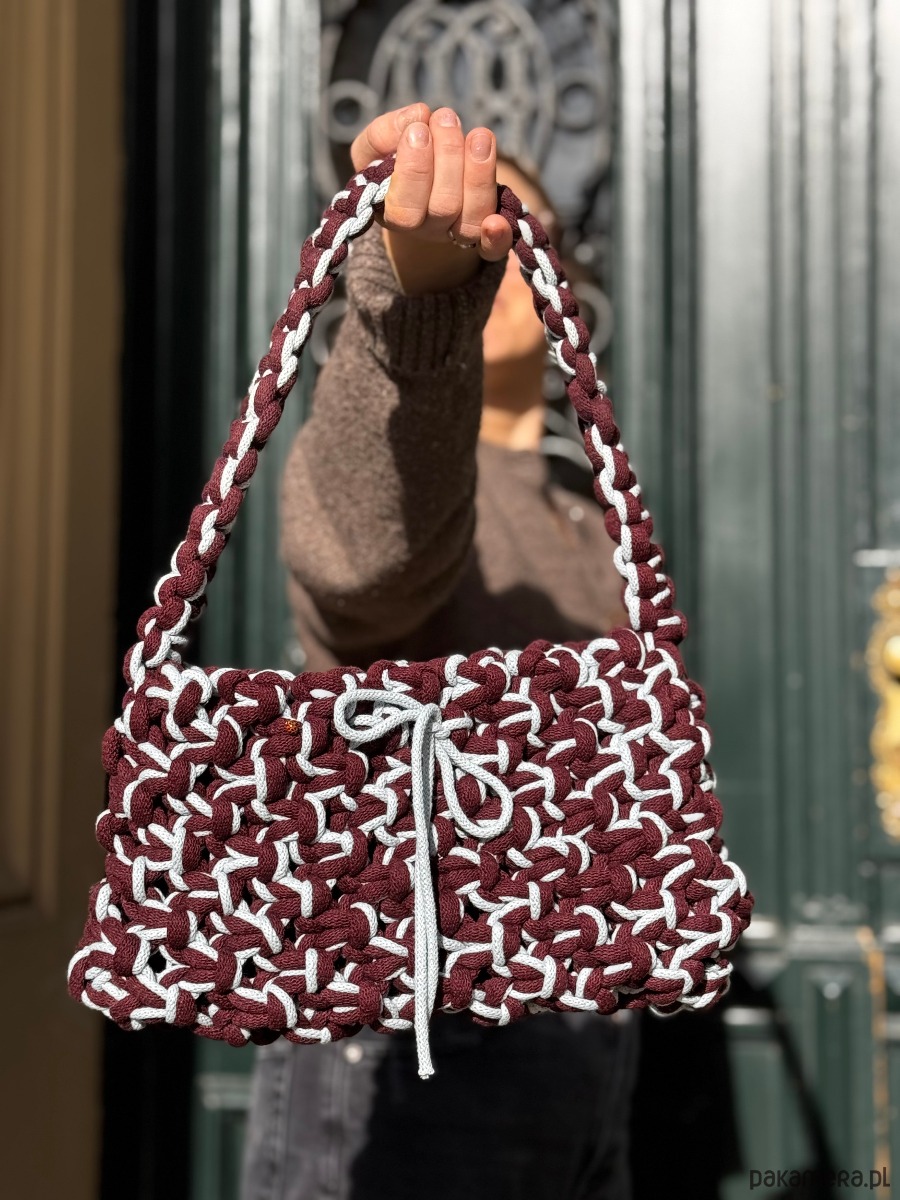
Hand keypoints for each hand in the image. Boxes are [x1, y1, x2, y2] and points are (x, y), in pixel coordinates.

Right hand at [349, 103, 512, 295]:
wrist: (422, 182)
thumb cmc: (392, 162)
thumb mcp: (374, 147)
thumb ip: (383, 133)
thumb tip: (418, 117)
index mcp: (392, 214)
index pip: (404, 210)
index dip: (415, 171)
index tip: (419, 131)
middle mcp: (426, 230)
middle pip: (444, 207)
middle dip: (449, 157)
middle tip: (445, 118)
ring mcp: (456, 234)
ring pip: (472, 218)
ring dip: (479, 174)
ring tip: (479, 135)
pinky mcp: (484, 235)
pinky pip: (493, 250)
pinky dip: (498, 239)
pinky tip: (498, 222)